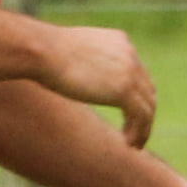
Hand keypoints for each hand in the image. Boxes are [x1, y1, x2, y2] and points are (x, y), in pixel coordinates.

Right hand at [38, 24, 156, 148]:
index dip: (138, 95)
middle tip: (137, 132)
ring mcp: (130, 73)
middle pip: (147, 91)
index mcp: (121, 42)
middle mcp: (131, 55)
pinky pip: (141, 117)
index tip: (131, 113)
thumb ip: (90, 62)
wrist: (39, 50)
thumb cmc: (44, 52)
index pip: (139, 73)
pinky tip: (128, 144)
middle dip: (144, 113)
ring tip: (134, 144)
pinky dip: (138, 132)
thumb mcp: (77, 53)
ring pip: (148, 107)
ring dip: (143, 128)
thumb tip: (86, 76)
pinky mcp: (124, 90)